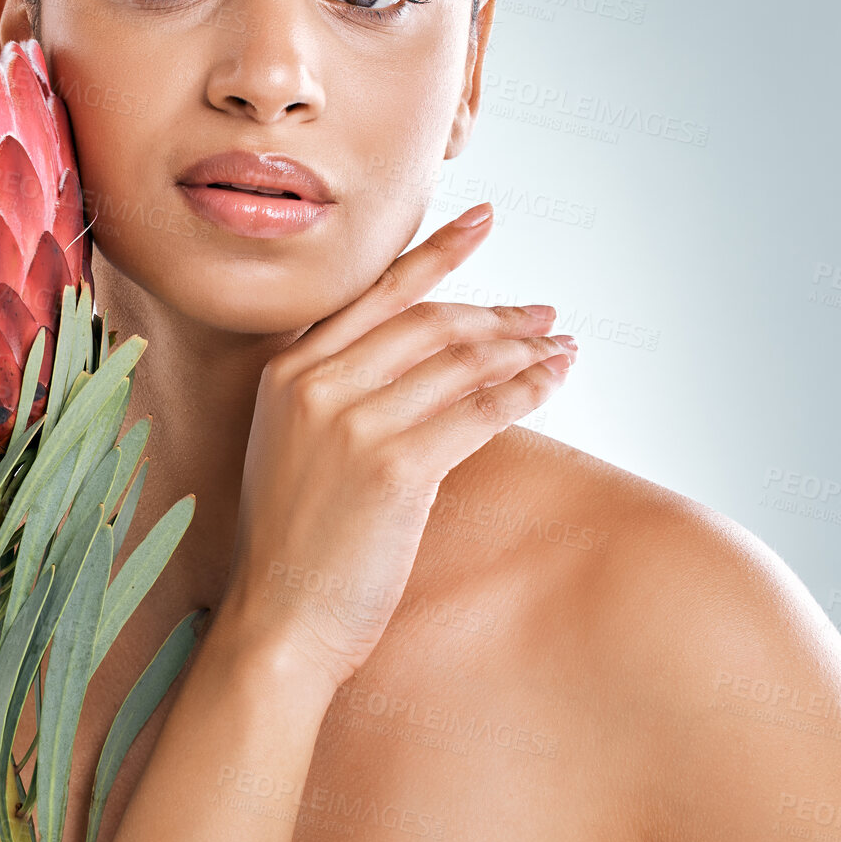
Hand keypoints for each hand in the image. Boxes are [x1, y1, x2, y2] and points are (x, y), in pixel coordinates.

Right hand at [217, 202, 576, 689]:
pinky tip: (554, 380)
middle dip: (497, 312)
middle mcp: (316, 384)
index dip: (437, 254)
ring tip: (561, 345)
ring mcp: (352, 423)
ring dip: (523, 348)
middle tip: (544, 312)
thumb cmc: (295, 542)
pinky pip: (480, 411)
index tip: (480, 220)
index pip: (378, 294)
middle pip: (430, 322)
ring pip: (461, 362)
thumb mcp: (294, 447)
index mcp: (288, 371)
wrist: (279, 622)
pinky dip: (526, 390)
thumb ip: (337, 392)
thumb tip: (422, 358)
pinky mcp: (394, 468)